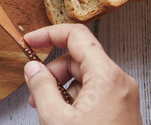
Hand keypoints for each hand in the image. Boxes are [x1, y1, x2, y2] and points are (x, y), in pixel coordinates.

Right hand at [23, 24, 141, 124]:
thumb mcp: (55, 118)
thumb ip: (40, 86)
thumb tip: (32, 68)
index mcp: (106, 77)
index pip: (76, 36)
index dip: (48, 34)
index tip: (30, 41)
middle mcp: (118, 82)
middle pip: (78, 58)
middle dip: (51, 69)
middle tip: (33, 85)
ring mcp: (120, 96)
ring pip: (83, 75)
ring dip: (59, 84)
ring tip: (44, 104)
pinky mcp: (118, 109)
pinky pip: (91, 91)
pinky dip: (72, 96)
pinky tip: (59, 114)